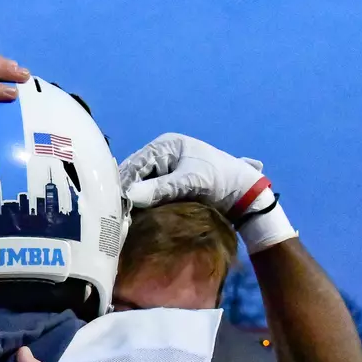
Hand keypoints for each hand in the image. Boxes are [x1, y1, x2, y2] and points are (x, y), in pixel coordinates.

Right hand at [119, 133, 272, 217]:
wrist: (243, 193)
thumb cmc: (219, 180)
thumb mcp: (190, 182)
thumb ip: (161, 189)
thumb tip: (130, 197)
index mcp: (166, 145)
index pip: (137, 163)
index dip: (126, 183)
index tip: (118, 204)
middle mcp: (162, 153)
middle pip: (136, 173)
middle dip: (128, 191)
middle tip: (118, 213)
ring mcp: (166, 168)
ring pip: (141, 183)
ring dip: (135, 198)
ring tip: (126, 216)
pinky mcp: (170, 183)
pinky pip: (150, 191)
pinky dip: (143, 202)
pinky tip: (138, 215)